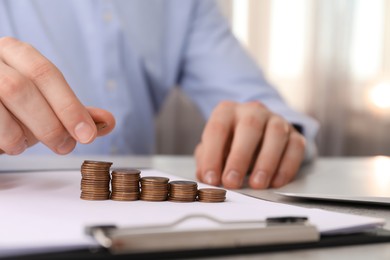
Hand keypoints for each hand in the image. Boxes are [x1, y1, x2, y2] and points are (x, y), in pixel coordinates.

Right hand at [0, 37, 114, 154]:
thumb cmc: (14, 104)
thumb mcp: (46, 103)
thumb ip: (73, 111)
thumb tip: (108, 122)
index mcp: (16, 52)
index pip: (46, 74)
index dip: (69, 107)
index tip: (88, 135)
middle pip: (20, 88)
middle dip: (49, 124)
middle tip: (65, 147)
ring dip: (20, 134)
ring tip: (26, 145)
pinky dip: (3, 140)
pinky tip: (9, 144)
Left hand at [195, 101, 305, 188]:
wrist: (257, 131)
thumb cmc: (231, 141)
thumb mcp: (214, 147)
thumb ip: (207, 160)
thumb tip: (206, 177)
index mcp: (227, 111)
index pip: (217, 129)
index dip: (212, 155)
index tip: (211, 179)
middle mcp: (252, 111)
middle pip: (249, 127)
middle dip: (239, 157)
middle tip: (232, 182)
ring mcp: (276, 120)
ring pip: (276, 135)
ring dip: (266, 162)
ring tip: (256, 184)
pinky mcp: (294, 134)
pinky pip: (295, 147)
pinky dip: (287, 166)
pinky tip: (276, 182)